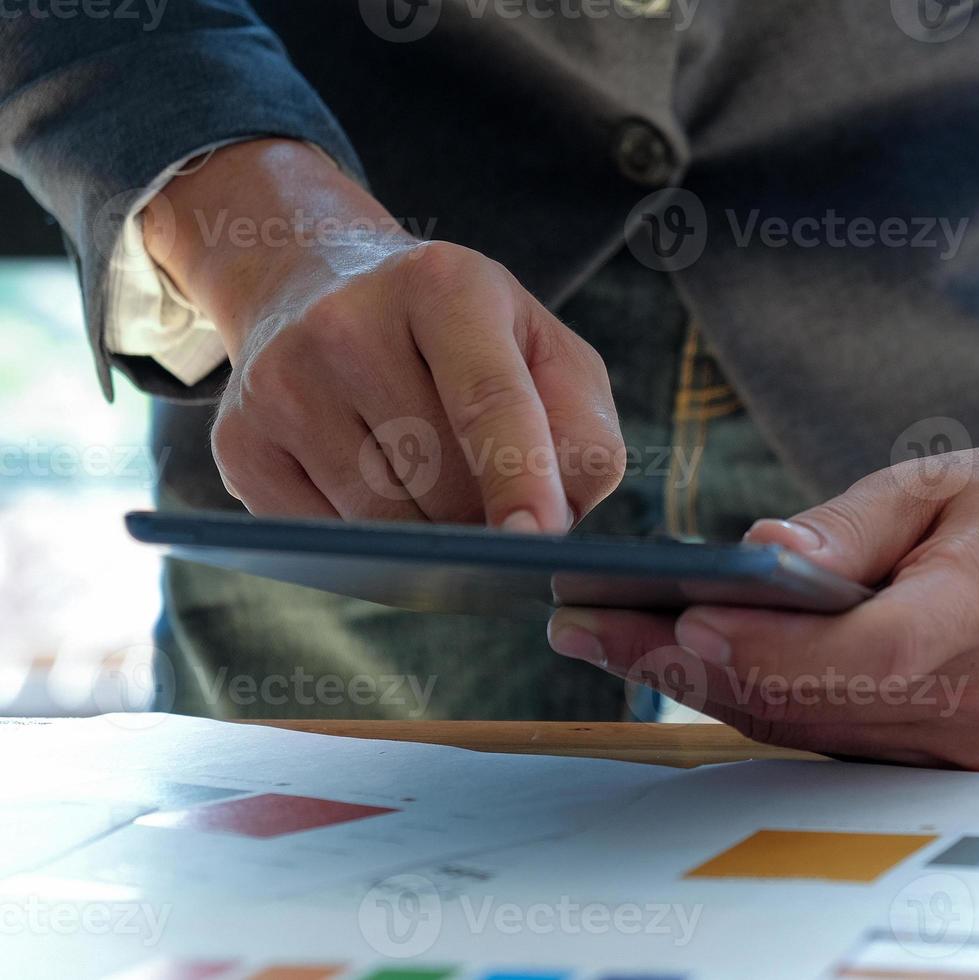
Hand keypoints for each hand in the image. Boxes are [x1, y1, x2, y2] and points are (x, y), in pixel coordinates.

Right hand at [144, 140, 623, 527]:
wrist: (317, 285)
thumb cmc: (459, 333)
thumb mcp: (540, 347)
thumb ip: (581, 426)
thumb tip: (562, 514)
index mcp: (444, 286)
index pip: (489, 399)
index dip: (519, 475)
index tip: (540, 537)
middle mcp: (346, 325)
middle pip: (442, 482)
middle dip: (484, 515)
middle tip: (492, 490)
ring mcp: (280, 385)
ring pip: (384, 524)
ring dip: (430, 536)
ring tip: (432, 481)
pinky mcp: (239, 444)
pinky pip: (326, 541)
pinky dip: (369, 546)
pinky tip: (376, 492)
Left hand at [547, 339, 978, 767]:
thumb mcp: (928, 482)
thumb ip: (843, 528)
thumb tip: (758, 558)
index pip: (871, 652)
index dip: (776, 648)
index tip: (687, 622)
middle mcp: (976, 697)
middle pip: (811, 701)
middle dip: (688, 665)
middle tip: (586, 627)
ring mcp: (953, 740)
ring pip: (798, 726)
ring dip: (694, 686)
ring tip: (601, 638)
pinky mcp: (923, 753)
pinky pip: (814, 732)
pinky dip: (738, 695)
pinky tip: (668, 660)